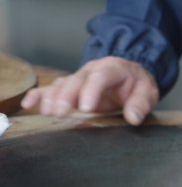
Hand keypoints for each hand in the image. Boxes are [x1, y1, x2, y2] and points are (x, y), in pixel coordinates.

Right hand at [21, 56, 158, 125]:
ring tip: (49, 113)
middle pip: (76, 80)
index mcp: (113, 68)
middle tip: (60, 113)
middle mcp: (92, 70)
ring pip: (62, 84)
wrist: (132, 76)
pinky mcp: (72, 87)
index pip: (100, 77)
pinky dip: (40, 95)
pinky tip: (29, 104)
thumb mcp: (147, 92)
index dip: (91, 91)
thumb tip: (133, 118)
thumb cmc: (138, 84)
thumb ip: (140, 104)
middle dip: (66, 96)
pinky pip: (52, 88)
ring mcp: (80, 78)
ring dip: (53, 98)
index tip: (85, 108)